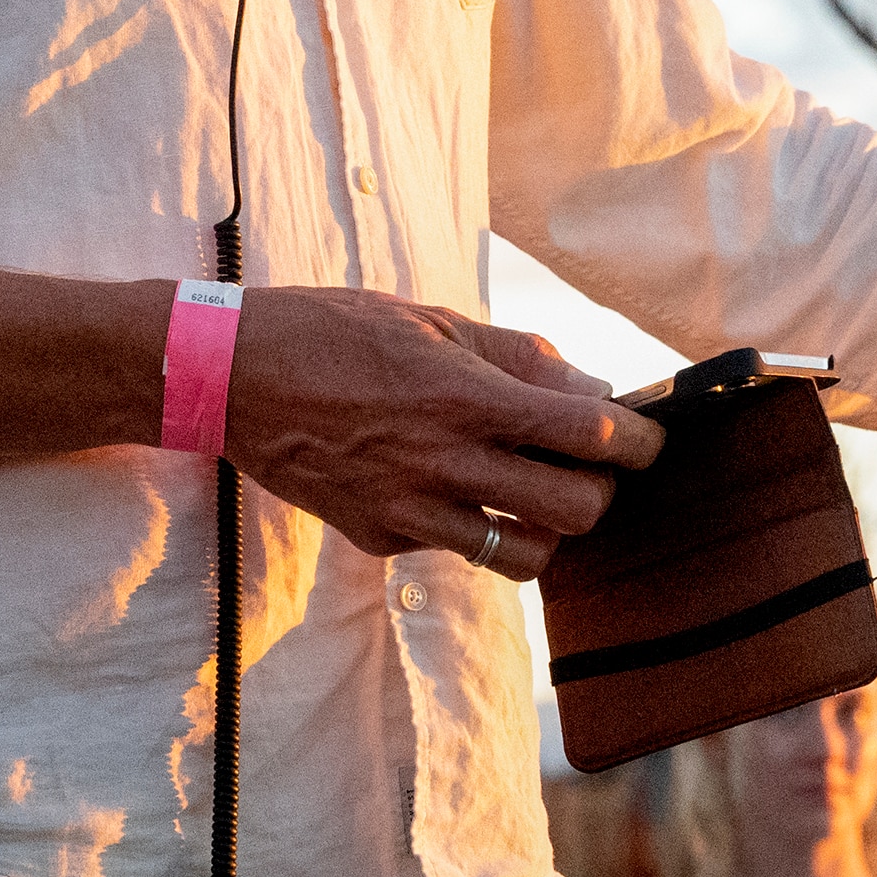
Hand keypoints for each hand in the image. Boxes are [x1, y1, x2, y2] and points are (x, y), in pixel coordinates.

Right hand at [221, 285, 663, 578]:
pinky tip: (443, 483)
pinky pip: (452, 548)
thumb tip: (592, 389)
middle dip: (598, 492)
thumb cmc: (330, 330)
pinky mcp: (378, 538)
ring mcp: (410, 511)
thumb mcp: (430, 321)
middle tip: (587, 467)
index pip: (590, 437)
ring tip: (528, 490)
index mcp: (465, 397)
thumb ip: (517, 357)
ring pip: (523, 555)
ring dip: (542, 527)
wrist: (228, 376)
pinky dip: (467, 524)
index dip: (639, 442)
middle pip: (575, 513)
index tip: (648, 440)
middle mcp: (445, 463)